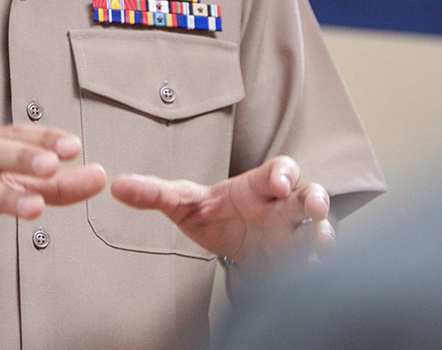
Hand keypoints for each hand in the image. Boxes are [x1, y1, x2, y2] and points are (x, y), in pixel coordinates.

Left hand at [110, 155, 333, 268]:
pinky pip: (313, 262)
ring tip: (321, 244)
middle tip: (314, 208)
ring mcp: (292, 235)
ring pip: (319, 228)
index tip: (280, 183)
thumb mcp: (183, 202)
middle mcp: (281, 208)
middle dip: (315, 200)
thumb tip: (118, 186)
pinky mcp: (295, 263)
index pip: (280, 169)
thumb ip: (154, 193)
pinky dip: (316, 266)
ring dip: (324, 235)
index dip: (284, 173)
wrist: (230, 244)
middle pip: (308, 196)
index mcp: (257, 186)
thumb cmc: (215, 214)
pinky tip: (310, 272)